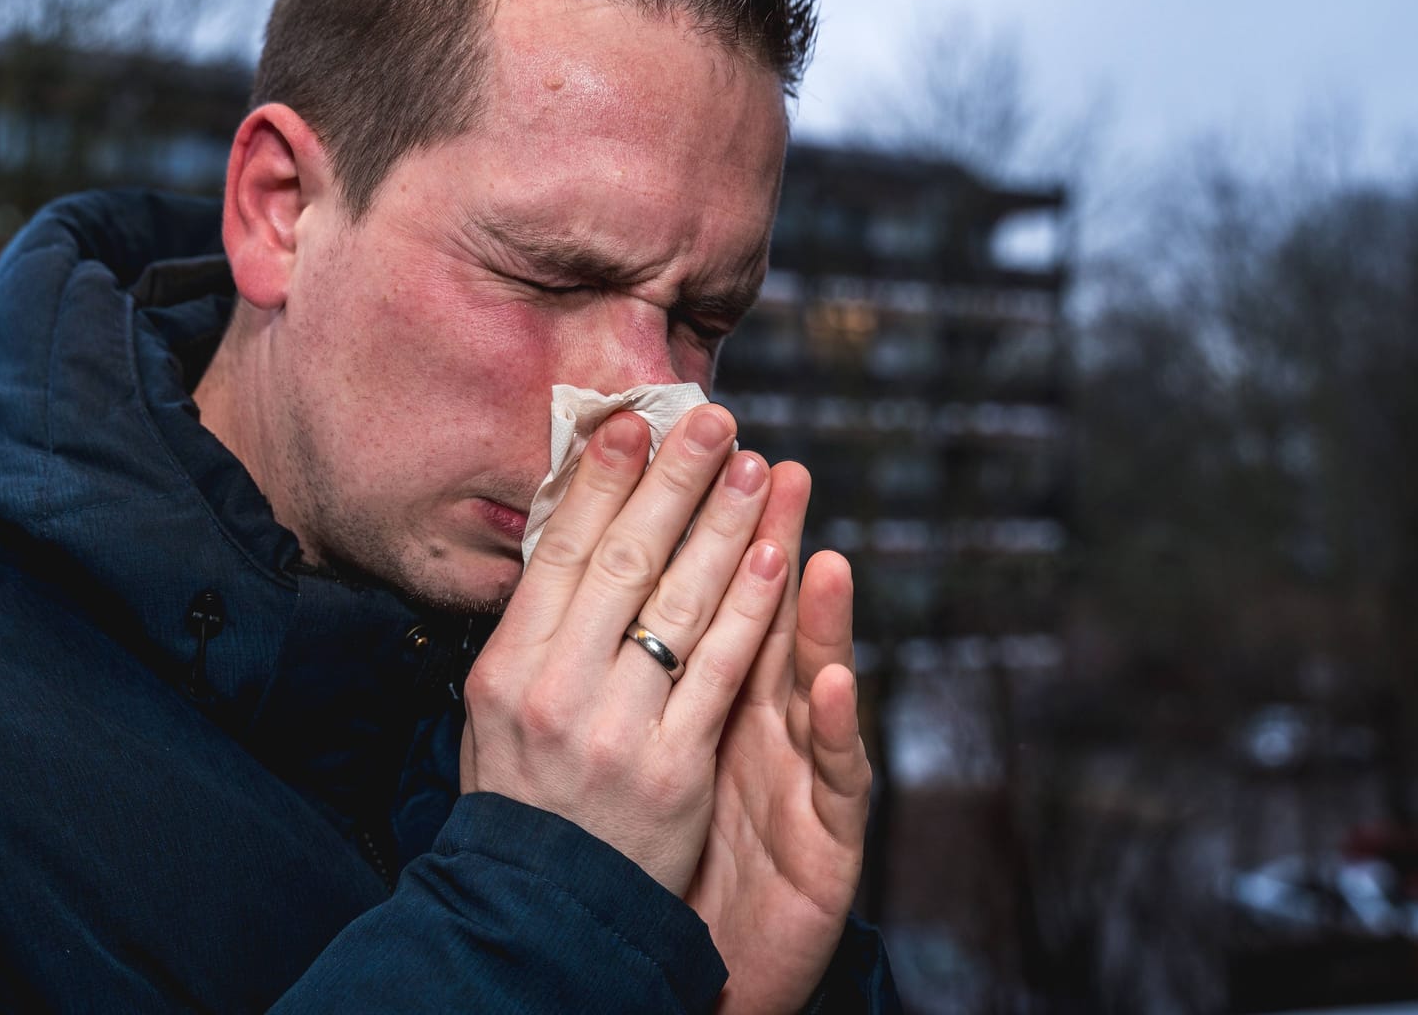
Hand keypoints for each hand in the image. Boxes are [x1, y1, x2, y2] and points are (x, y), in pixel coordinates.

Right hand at [461, 405, 790, 892]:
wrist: (539, 914)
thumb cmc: (522, 799)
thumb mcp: (493, 711)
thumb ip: (533, 634)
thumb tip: (569, 537)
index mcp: (505, 667)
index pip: (560, 552)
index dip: (601, 481)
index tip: (636, 423)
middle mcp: (555, 689)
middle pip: (625, 561)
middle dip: (675, 481)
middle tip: (715, 419)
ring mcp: (617, 729)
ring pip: (679, 603)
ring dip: (726, 526)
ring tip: (758, 468)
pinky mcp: (675, 768)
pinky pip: (719, 671)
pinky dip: (751, 609)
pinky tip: (777, 557)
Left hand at [684, 462, 872, 1013]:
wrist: (666, 956)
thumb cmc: (657, 851)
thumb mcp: (648, 750)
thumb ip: (642, 671)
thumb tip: (580, 585)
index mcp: (712, 698)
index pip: (710, 596)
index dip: (704, 530)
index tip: (690, 462)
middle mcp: (766, 725)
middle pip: (771, 621)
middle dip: (763, 542)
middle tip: (770, 466)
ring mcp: (803, 777)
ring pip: (815, 684)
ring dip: (819, 616)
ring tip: (815, 549)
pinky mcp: (833, 838)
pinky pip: (836, 776)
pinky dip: (834, 725)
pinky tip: (830, 678)